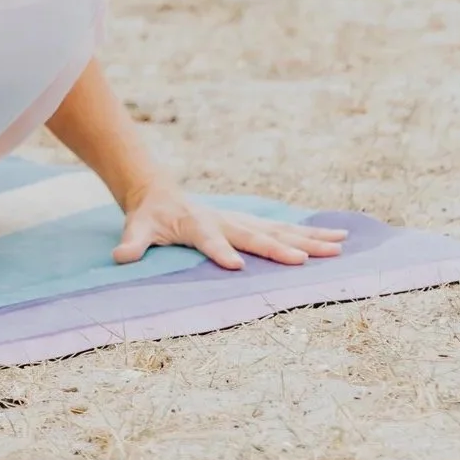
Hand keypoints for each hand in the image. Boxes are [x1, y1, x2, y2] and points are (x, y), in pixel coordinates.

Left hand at [113, 182, 346, 269]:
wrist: (160, 193)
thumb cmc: (149, 216)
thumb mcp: (136, 228)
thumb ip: (132, 244)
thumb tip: (120, 258)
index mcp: (196, 224)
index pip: (209, 239)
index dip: (220, 252)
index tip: (236, 266)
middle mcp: (225, 221)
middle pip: (254, 235)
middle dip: (279, 248)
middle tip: (304, 259)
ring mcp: (242, 221)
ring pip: (279, 230)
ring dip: (309, 239)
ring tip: (339, 246)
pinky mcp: (252, 224)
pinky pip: (286, 229)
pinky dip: (311, 233)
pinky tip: (337, 239)